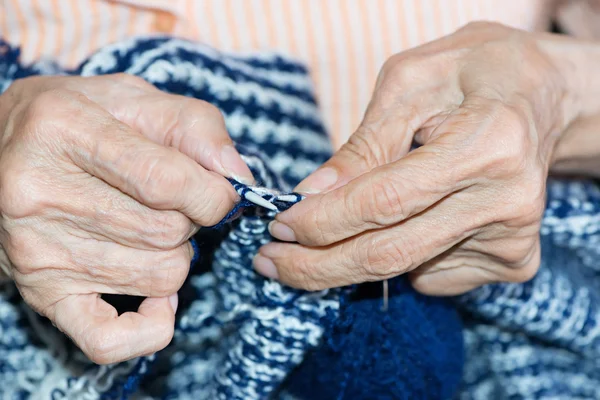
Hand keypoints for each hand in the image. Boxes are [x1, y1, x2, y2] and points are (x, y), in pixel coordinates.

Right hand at [0, 74, 252, 362]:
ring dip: (175, 256)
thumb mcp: (133, 98)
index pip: (167, 182)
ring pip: (160, 277)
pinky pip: (110, 340)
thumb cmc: (78, 121)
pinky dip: (151, 326)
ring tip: (145, 228)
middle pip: (167, 233)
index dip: (213, 193)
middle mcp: (39, 192)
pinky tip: (154, 296)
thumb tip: (237, 177)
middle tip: (168, 204)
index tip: (217, 192)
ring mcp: (37, 250)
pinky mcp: (42, 293)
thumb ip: (194, 126)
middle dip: (190, 220)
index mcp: (65, 129)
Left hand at [254, 22, 595, 294]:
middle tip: (270, 263)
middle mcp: (508, 200)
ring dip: (350, 260)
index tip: (277, 227)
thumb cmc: (468, 75)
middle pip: (390, 253)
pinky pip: (433, 276)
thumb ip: (363, 145)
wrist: (539, 96)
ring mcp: (514, 238)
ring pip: (406, 270)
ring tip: (323, 236)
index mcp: (486, 143)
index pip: (384, 202)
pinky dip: (400, 257)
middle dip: (317, 266)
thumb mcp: (409, 85)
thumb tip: (311, 196)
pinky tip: (410, 219)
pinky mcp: (514, 261)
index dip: (322, 221)